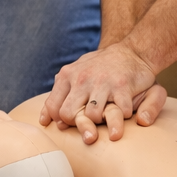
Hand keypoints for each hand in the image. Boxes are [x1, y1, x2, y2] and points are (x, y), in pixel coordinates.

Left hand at [40, 41, 167, 142]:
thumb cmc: (100, 68)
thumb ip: (57, 95)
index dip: (60, 120)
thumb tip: (43, 121)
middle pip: (68, 114)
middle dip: (78, 124)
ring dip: (100, 122)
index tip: (71, 124)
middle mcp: (82, 78)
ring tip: (106, 117)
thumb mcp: (74, 74)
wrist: (132, 52)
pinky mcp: (122, 87)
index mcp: (67, 75)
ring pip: (92, 116)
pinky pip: (119, 113)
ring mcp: (102, 82)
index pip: (53, 107)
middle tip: (89, 123)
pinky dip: (122, 117)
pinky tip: (123, 111)